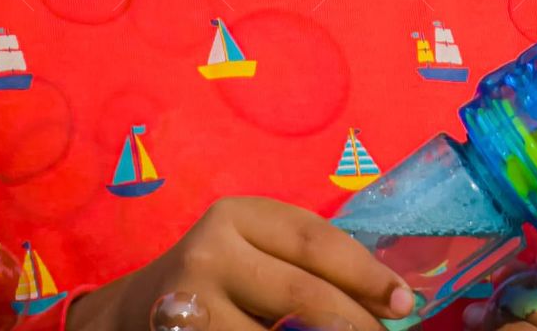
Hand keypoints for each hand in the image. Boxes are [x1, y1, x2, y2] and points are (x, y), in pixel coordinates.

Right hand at [67, 196, 414, 330]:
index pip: (316, 241)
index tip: (405, 302)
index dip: (366, 273)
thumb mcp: (256, 253)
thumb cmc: (219, 281)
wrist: (131, 315)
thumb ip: (307, 267)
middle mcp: (211, 252)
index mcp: (239, 215)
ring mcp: (189, 303)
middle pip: (302, 296)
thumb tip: (386, 302)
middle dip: (354, 324)